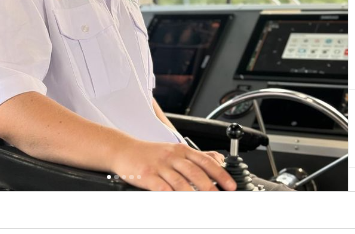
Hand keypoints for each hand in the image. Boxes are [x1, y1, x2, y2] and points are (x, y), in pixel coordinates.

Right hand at [113, 139, 235, 191]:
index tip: (231, 185)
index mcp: (181, 150)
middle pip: (195, 171)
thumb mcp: (173, 150)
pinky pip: (161, 186)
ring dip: (193, 193)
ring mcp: (160, 165)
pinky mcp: (147, 175)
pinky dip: (170, 195)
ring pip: (180, 180)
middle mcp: (172, 156)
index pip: (205, 161)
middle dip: (210, 186)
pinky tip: (176, 202)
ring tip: (203, 204)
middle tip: (220, 197)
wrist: (124, 149)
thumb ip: (192, 158)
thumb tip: (216, 163)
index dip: (220, 173)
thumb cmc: (150, 153)